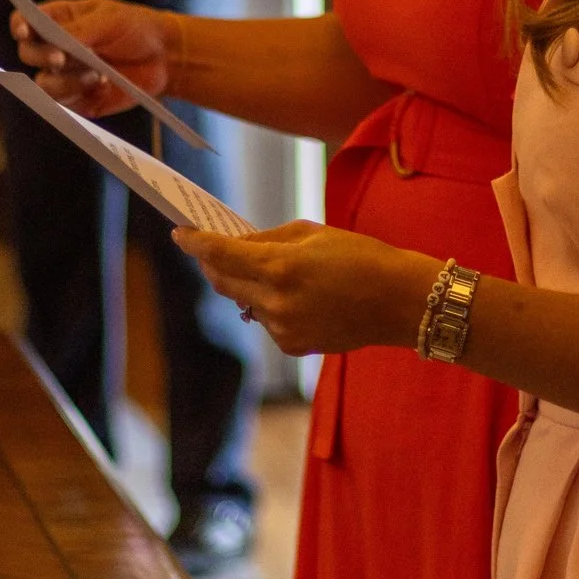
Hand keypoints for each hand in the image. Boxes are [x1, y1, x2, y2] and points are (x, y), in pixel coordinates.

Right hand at [14, 0, 174, 118]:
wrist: (164, 58)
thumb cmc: (136, 29)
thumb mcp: (110, 21)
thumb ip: (80, 30)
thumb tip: (54, 40)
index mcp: (58, 21)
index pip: (25, 22)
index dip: (20, 27)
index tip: (26, 32)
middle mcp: (54, 48)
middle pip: (27, 54)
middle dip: (42, 56)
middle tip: (62, 58)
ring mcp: (64, 75)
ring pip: (42, 83)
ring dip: (66, 80)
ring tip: (98, 74)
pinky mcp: (76, 99)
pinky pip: (62, 104)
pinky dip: (78, 95)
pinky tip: (101, 86)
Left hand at [175, 222, 442, 356]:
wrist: (398, 301)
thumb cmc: (361, 256)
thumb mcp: (313, 233)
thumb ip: (268, 239)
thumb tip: (236, 245)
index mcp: (280, 267)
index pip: (220, 254)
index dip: (194, 243)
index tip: (180, 233)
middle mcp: (275, 302)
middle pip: (224, 282)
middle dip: (214, 263)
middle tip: (211, 247)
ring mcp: (282, 328)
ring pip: (244, 302)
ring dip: (246, 284)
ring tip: (272, 269)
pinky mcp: (292, 346)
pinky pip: (266, 320)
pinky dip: (269, 305)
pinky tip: (298, 295)